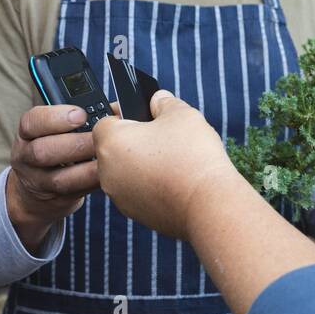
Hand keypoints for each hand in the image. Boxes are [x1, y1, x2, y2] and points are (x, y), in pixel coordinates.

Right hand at [6, 105, 100, 250]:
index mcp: (28, 133)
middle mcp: (27, 157)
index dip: (56, 117)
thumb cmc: (56, 148)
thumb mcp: (54, 130)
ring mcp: (39, 181)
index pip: (32, 121)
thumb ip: (77, 118)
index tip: (81, 114)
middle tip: (101, 137)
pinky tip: (110, 175)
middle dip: (77, 143)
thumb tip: (115, 110)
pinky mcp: (56, 198)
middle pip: (43, 150)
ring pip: (60, 177)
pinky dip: (94, 183)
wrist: (34, 192)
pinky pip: (77, 192)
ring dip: (88, 168)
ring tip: (109, 158)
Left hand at [92, 89, 235, 240]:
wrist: (208, 204)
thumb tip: (158, 100)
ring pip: (126, 171)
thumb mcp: (182, 114)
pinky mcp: (134, 213)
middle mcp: (107, 171)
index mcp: (111, 142)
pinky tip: (175, 180)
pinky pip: (138, 191)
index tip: (144, 114)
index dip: (125, 114)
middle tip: (162, 137)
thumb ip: (164, 102)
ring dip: (142, 164)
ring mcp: (119, 195)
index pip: (106, 120)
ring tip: (173, 160)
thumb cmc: (192, 156)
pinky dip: (151, 184)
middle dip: (135, 140)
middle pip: (115, 148)